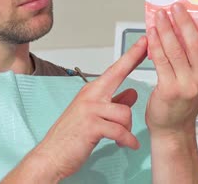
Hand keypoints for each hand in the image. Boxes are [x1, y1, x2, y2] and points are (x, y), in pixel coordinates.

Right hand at [31, 37, 148, 180]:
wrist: (51, 155)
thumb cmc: (71, 136)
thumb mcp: (94, 116)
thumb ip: (115, 103)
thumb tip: (132, 92)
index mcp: (91, 91)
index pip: (115, 70)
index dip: (130, 55)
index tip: (143, 42)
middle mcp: (90, 96)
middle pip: (117, 73)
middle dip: (133, 59)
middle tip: (147, 46)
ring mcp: (90, 109)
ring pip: (125, 112)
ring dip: (128, 129)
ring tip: (123, 138)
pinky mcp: (91, 126)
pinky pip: (120, 131)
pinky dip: (127, 141)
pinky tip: (129, 145)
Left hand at [145, 3, 197, 135]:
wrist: (173, 125)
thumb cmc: (187, 98)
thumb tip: (194, 22)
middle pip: (196, 46)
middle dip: (184, 22)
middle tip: (175, 8)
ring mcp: (188, 86)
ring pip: (175, 50)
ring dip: (165, 29)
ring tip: (160, 17)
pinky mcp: (169, 89)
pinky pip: (161, 60)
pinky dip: (155, 43)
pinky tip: (151, 33)